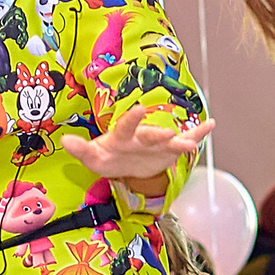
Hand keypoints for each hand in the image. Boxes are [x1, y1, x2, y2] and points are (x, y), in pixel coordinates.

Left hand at [59, 105, 209, 182]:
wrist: (124, 165)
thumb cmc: (108, 158)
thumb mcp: (93, 157)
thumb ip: (81, 149)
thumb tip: (64, 141)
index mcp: (123, 136)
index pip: (126, 126)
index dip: (132, 119)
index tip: (140, 109)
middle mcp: (142, 136)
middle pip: (151, 135)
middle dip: (158, 135)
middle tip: (166, 134)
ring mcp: (158, 143)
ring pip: (171, 140)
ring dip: (181, 140)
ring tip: (191, 143)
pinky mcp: (169, 151)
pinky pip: (186, 141)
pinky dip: (198, 134)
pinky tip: (210, 124)